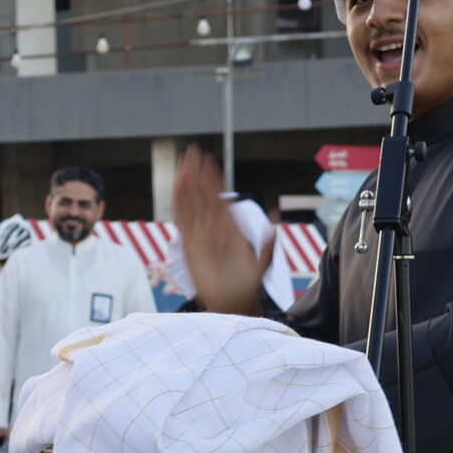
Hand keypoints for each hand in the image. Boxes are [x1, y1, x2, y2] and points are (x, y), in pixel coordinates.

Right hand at [173, 145, 271, 315]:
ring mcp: (201, 232)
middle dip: (198, 173)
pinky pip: (182, 218)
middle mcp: (215, 226)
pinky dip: (178, 202)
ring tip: (181, 165)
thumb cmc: (248, 283)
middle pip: (204, 194)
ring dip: (186, 184)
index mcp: (232, 226)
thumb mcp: (263, 262)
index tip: (210, 161)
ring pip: (191, 202)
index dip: (215, 179)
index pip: (221, 197)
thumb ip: (269, 242)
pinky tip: (175, 187)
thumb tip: (277, 218)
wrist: (231, 300)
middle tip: (192, 152)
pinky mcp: (189, 241)